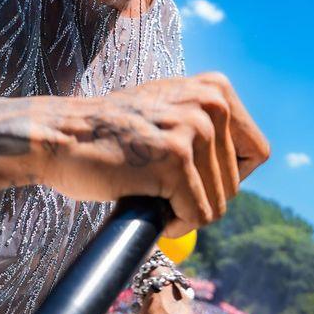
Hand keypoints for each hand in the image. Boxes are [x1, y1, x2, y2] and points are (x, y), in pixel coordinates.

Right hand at [38, 70, 270, 237]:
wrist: (58, 136)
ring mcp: (194, 129)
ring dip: (183, 212)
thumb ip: (203, 122)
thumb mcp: (167, 110)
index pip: (255, 153)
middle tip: (159, 186)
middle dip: (198, 196)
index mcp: (215, 88)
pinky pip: (197, 216)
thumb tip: (248, 160)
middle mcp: (210, 103)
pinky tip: (147, 207)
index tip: (192, 178)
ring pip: (217, 204)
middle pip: (234, 184)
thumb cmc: (108, 133)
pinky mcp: (176, 159)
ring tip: (149, 191)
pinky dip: (173, 225)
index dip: (225, 177)